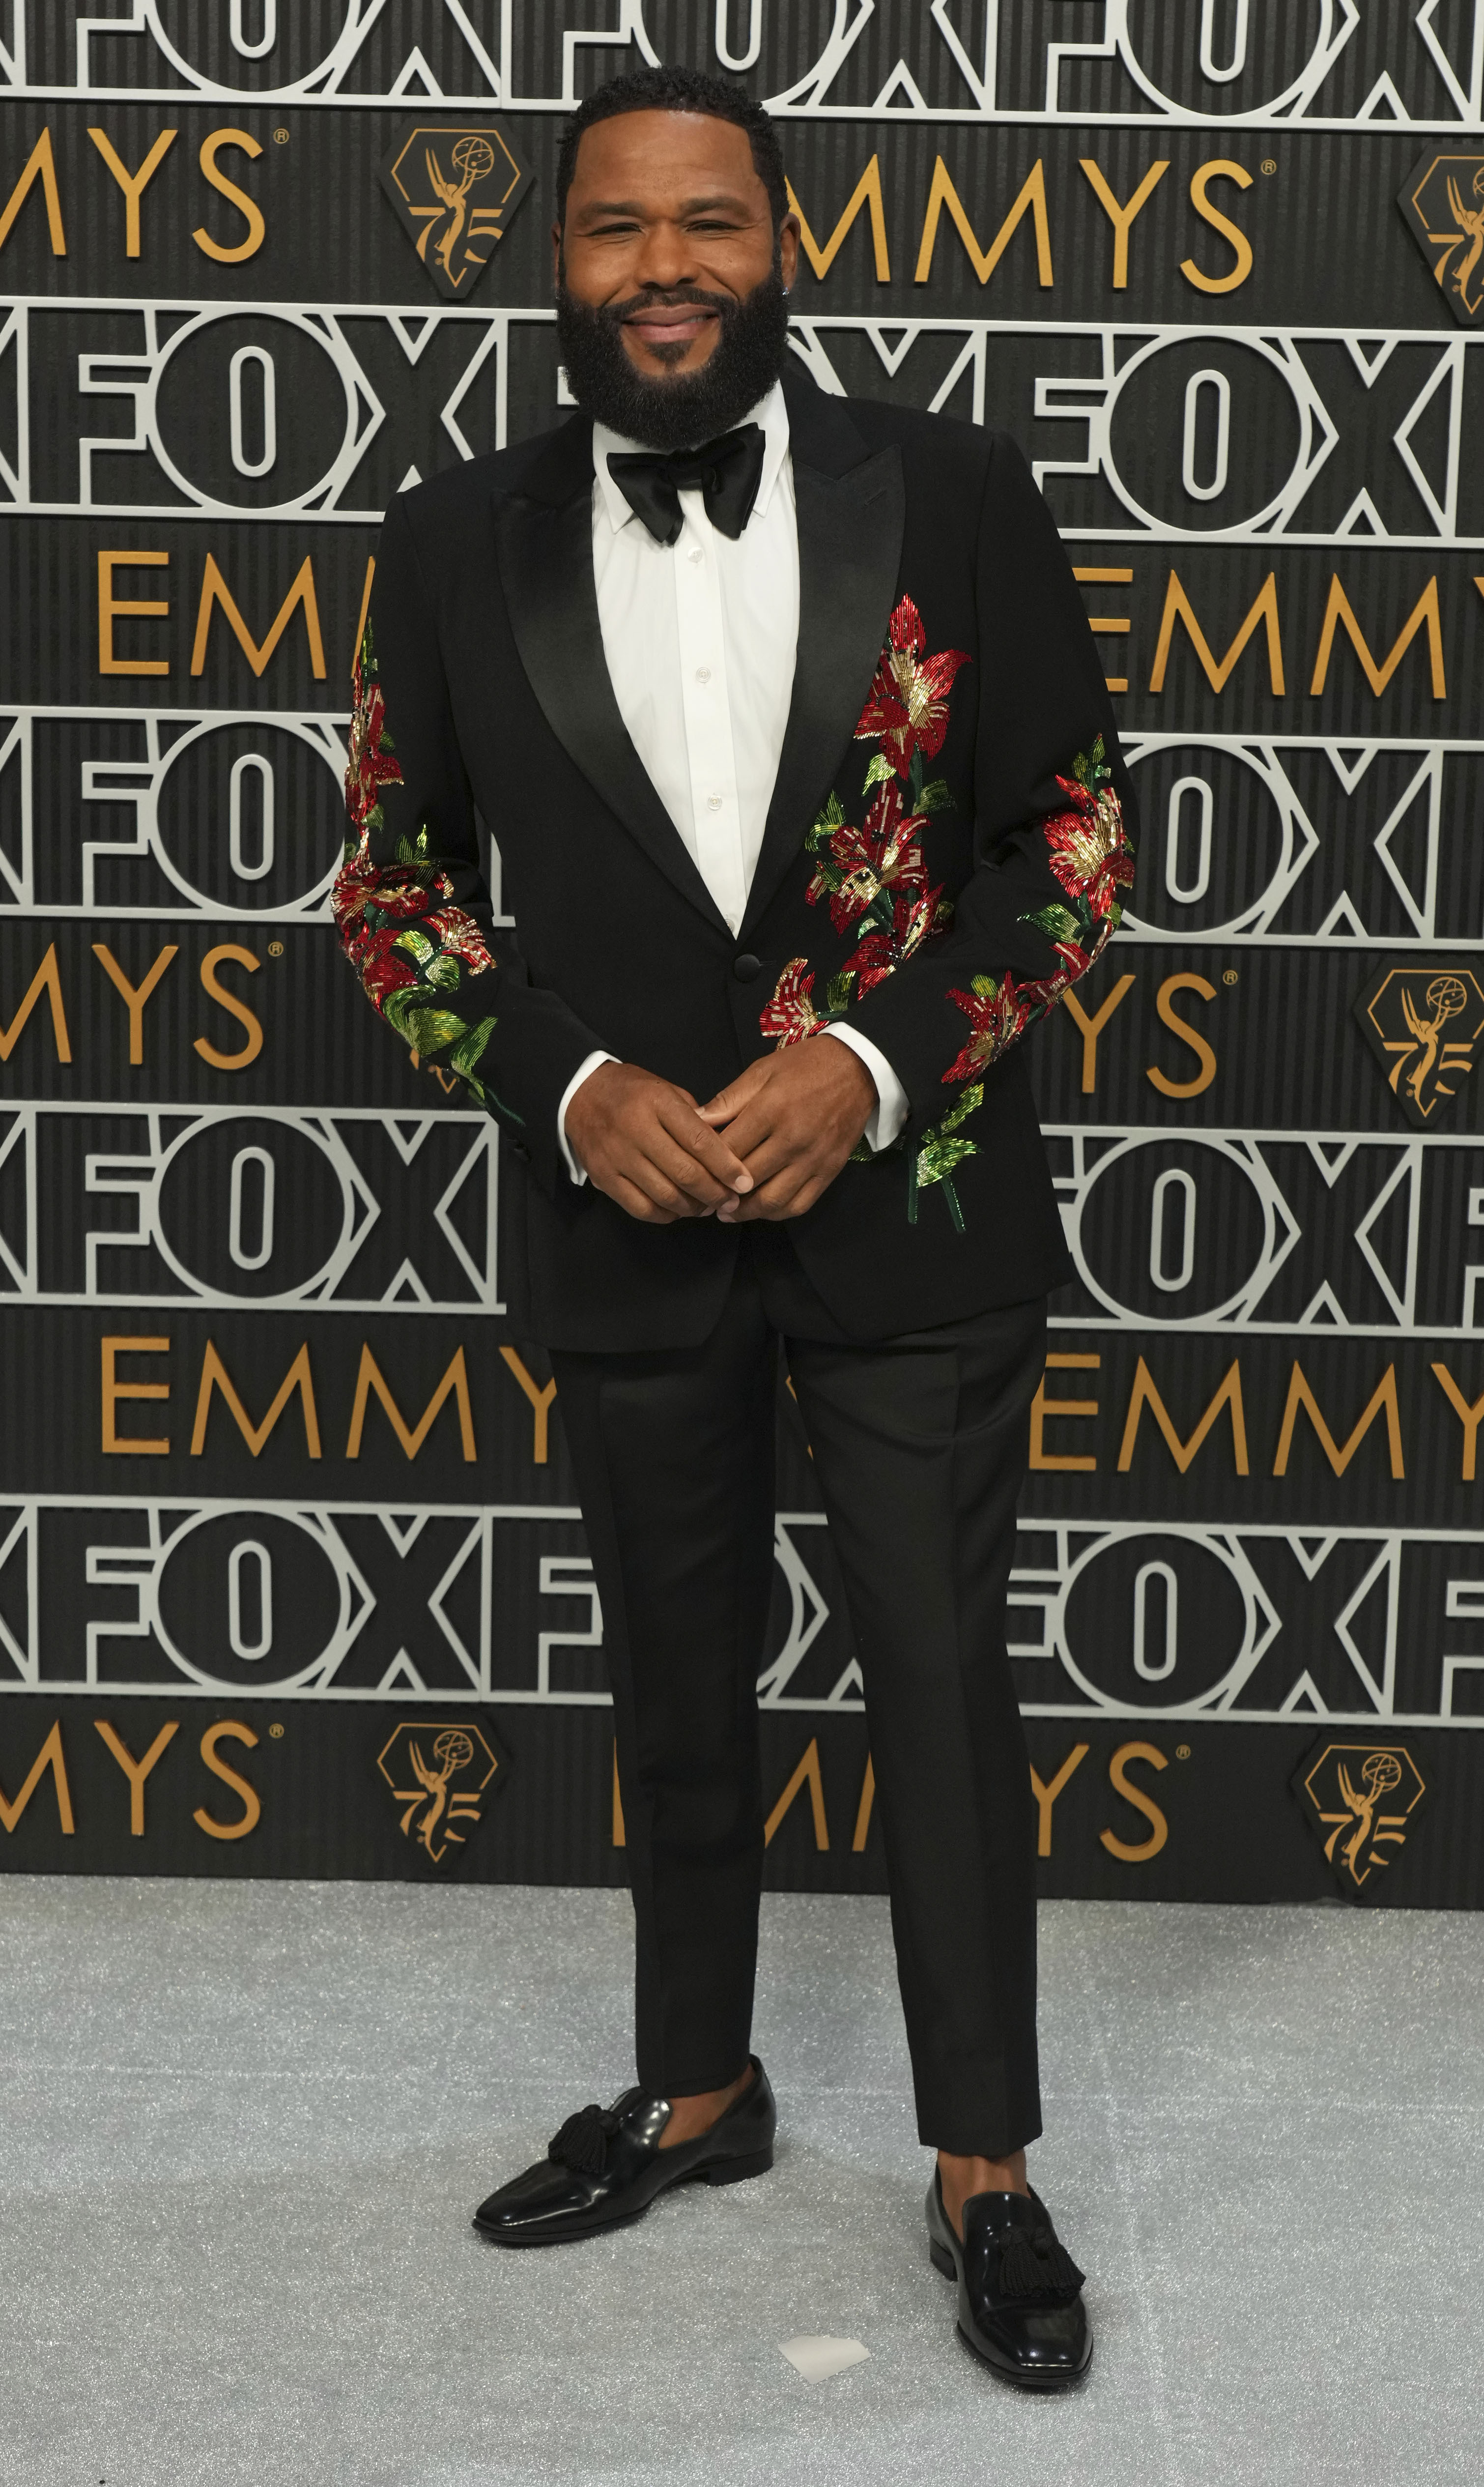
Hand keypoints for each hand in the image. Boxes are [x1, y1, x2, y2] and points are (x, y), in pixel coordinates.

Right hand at [565, 1060, 753, 1224]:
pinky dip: (665, 1214)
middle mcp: (636, 1129)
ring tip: (707, 1207)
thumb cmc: (633, 1092)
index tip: (744, 1182)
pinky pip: (640, 1207)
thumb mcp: (667, 1090)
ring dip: (693, 1207)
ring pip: (664, 1195)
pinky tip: (677, 1210)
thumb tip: (726, 1154)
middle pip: (685, 1173)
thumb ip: (696, 1120)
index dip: (726, 1166)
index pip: (700, 1141)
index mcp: (658, 1102)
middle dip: (715, 1193)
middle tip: (731, 1201)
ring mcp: (616, 1155)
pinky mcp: (603, 1176)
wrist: (580, 1093)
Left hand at [697, 1039, 875, 1221]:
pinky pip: (800, 1204)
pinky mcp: (830, 1170)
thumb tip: (695, 1120)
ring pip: (772, 1200)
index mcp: (771, 1110)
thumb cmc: (804, 1066)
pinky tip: (761, 1210)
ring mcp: (813, 1158)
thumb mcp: (762, 1070)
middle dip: (721, 1193)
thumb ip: (728, 1099)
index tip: (692, 1173)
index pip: (730, 1150)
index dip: (706, 1166)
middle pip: (747, 1179)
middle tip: (704, 1199)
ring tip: (727, 1213)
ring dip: (746, 1212)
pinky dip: (777, 1213)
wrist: (858, 1069)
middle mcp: (793, 1139)